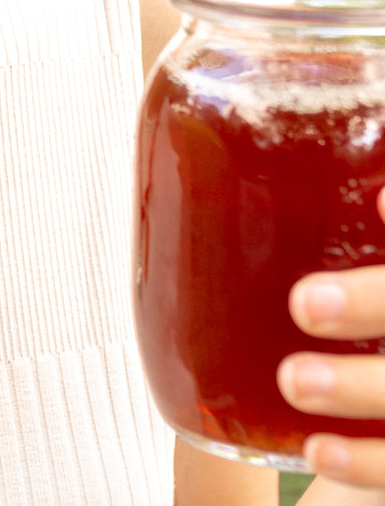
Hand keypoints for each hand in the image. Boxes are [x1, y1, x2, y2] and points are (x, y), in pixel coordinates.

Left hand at [278, 186, 384, 490]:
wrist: (368, 417)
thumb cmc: (358, 325)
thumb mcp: (352, 271)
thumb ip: (333, 230)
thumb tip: (246, 155)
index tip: (379, 197)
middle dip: (377, 302)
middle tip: (304, 303)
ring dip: (359, 386)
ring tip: (293, 380)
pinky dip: (367, 462)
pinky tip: (316, 450)